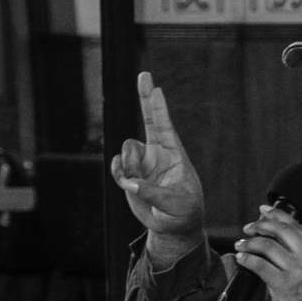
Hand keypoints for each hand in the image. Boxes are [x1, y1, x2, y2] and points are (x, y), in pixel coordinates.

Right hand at [114, 73, 206, 237]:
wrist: (173, 224)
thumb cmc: (184, 211)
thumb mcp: (176, 204)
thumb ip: (153, 193)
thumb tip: (130, 183)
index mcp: (175, 155)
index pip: (165, 127)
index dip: (159, 108)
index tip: (157, 89)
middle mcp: (157, 153)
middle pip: (147, 119)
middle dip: (144, 97)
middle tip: (144, 75)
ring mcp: (142, 161)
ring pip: (126, 150)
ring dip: (130, 166)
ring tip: (140, 184)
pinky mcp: (129, 173)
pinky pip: (117, 166)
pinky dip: (120, 175)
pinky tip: (130, 184)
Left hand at [233, 205, 301, 300]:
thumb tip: (279, 246)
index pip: (297, 227)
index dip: (278, 215)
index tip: (264, 210)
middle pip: (282, 231)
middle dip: (261, 225)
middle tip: (248, 228)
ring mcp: (297, 271)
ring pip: (267, 245)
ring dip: (249, 243)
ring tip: (241, 245)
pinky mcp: (283, 284)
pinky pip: (259, 265)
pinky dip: (246, 259)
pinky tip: (241, 259)